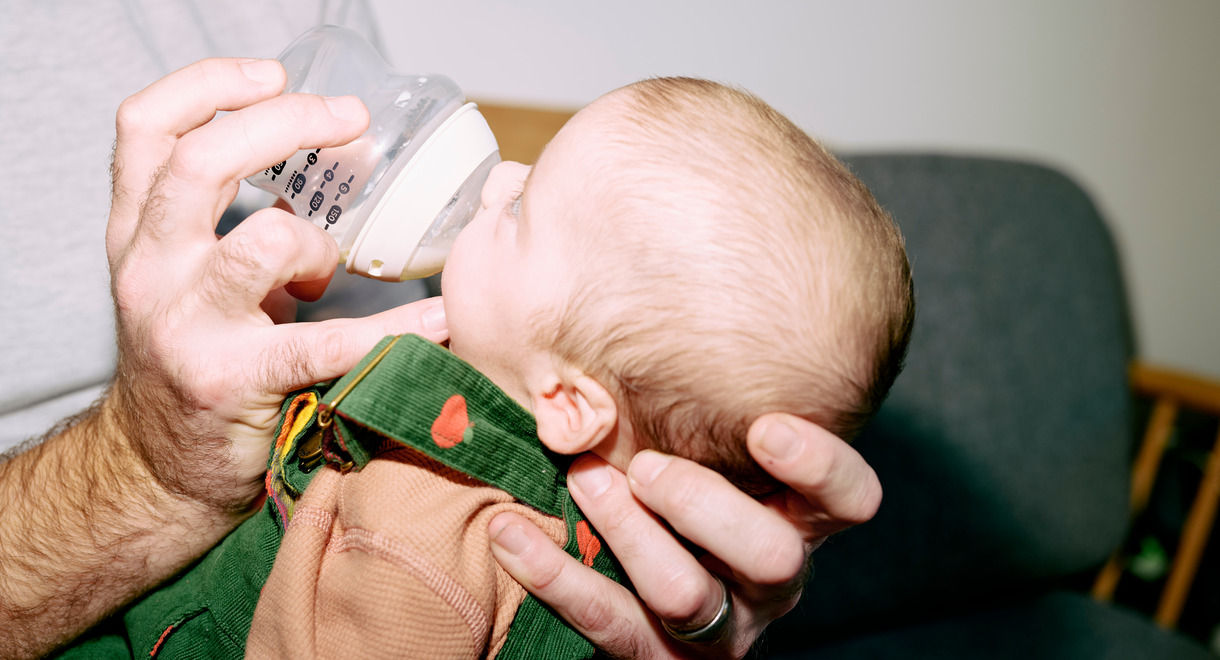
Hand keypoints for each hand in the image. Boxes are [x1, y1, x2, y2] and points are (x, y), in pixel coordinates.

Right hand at [104, 57, 448, 514]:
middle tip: (350, 122)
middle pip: (201, 162)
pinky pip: (328, 342)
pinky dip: (395, 328)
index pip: (147, 129)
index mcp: (137, 233)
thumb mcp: (189, 276)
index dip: (208, 86)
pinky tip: (439, 322)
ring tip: (325, 270)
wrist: (161, 469)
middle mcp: (149, 268)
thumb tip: (334, 165)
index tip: (273, 75)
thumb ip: (233, 220)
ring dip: (319, 242)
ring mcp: (186, 325)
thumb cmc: (194, 358)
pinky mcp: (235, 380)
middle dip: (286, 125)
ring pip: (265, 239)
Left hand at [489, 413, 880, 657]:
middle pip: (774, 555)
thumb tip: (630, 272)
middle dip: (704, 505)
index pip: (850, 500)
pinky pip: (609, 626)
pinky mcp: (658, 658)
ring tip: (584, 481)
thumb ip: (684, 380)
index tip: (764, 425)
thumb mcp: (693, 433)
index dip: (821, 468)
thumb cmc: (664, 470)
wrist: (629, 578)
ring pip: (690, 597)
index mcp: (796, 516)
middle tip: (645, 466)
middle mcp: (772, 578)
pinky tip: (510, 532)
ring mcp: (720, 626)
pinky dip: (557, 575)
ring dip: (632, 535)